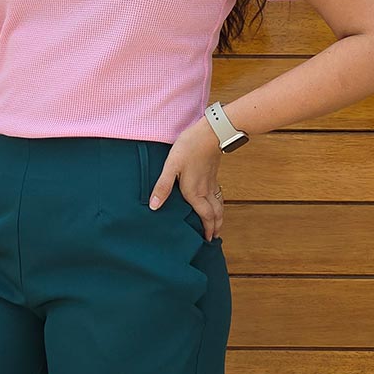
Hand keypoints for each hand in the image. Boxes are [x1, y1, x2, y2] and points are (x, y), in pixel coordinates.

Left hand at [147, 117, 224, 241]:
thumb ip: (162, 187)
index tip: (208, 240)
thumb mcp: (171, 166)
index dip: (207, 229)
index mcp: (195, 193)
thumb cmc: (190, 147)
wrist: (210, 133)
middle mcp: (205, 191)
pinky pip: (219, 195)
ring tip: (217, 226)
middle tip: (214, 238)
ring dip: (219, 217)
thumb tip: (154, 206)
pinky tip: (216, 203)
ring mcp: (211, 183)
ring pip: (219, 205)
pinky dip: (219, 204)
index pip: (204, 217)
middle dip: (215, 227)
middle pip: (215, 214)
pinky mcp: (214, 175)